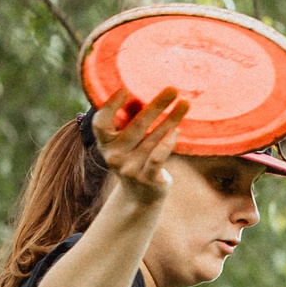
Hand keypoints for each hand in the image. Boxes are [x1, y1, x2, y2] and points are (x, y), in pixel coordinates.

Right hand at [93, 86, 187, 205]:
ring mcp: (130, 168)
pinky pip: (158, 157)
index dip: (110, 106)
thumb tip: (138, 97)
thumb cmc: (136, 159)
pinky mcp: (147, 179)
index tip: (124, 89)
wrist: (141, 197)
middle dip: (155, 105)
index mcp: (105, 143)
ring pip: (152, 139)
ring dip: (170, 120)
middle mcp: (113, 156)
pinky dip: (168, 143)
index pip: (100, 123)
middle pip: (135, 126)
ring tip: (185, 104)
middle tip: (172, 89)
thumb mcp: (129, 141)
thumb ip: (130, 121)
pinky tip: (177, 130)